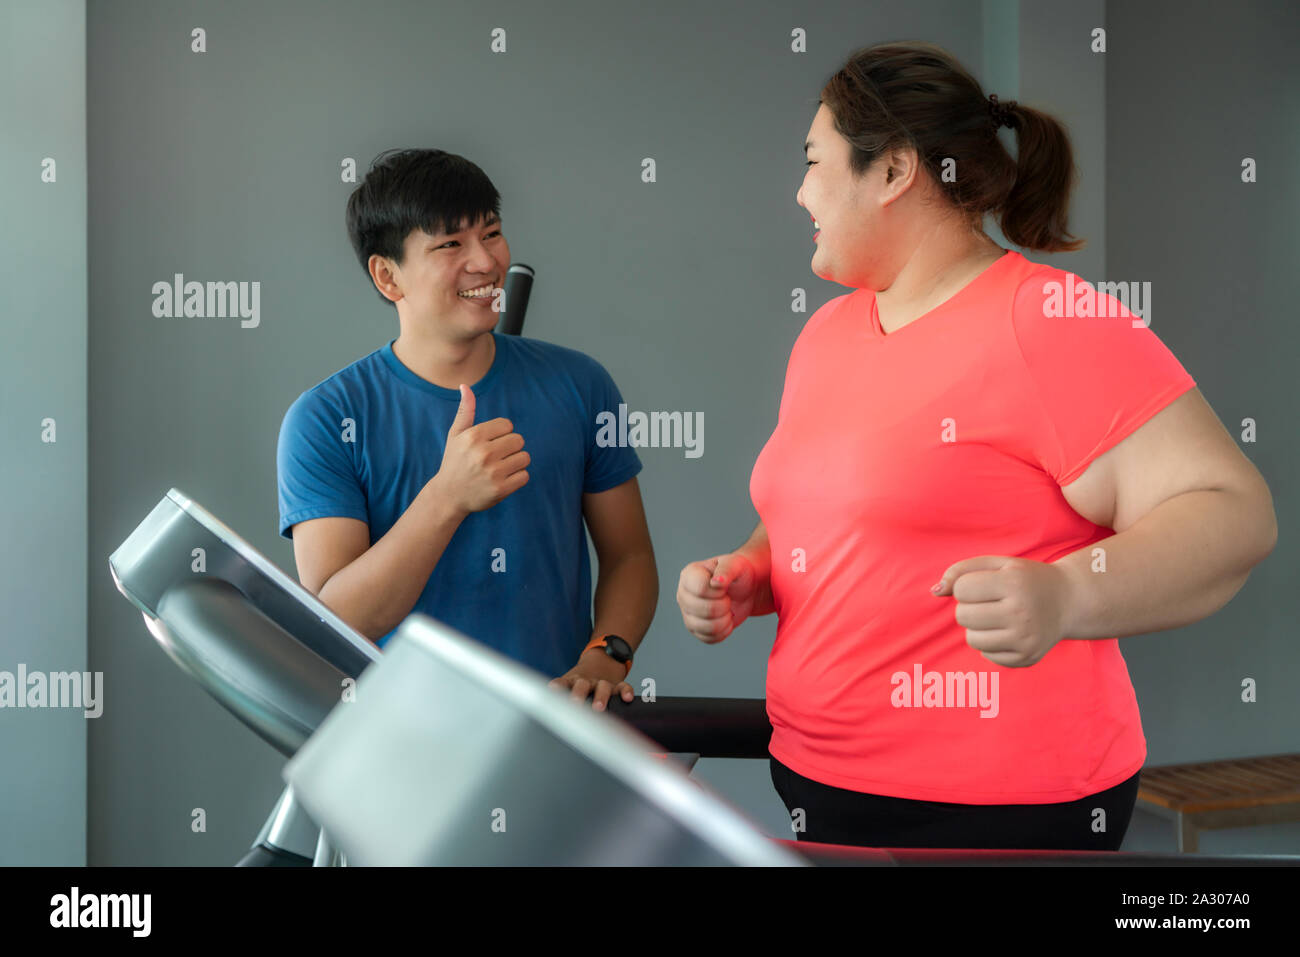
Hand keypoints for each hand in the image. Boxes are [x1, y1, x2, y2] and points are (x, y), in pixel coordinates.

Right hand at [434, 384, 529, 513]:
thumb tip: (465, 386)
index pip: (508, 425)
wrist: (448, 495)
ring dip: (516, 462)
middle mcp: (484, 453)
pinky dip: (518, 477)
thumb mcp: (455, 435)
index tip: (491, 443)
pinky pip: (525, 475)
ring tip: (501, 468)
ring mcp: (493, 472)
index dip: (502, 433)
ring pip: (525, 457)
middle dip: (511, 447)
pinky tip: (503, 479)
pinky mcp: (501, 489)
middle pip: (519, 440)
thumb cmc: (454, 461)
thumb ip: (465, 411)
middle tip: (497, 456)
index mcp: (474, 436)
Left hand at [549, 650, 633, 711]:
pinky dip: (625, 691)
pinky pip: (623, 686)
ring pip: (603, 686)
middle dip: (578, 694)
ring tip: (599, 707)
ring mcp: (602, 682)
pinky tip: (627, 698)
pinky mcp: (616, 685)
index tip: (552, 691)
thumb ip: (558, 697)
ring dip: (601, 696)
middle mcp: (586, 681)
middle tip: (575, 702)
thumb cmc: (579, 682)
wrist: (600, 661)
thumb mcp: (568, 685)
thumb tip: (542, 713)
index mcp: (572, 682)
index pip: (563, 683)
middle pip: (582, 685)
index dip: (558, 687)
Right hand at [677, 552, 757, 642]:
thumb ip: (726, 570)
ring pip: (705, 627)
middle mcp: (683, 594)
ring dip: (725, 620)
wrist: (744, 589)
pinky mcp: (695, 629)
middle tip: (728, 598)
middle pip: (704, 610)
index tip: (725, 586)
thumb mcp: (735, 565)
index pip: (700, 589)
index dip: (718, 592)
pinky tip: (726, 619)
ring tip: (728, 609)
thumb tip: (716, 582)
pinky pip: (709, 639)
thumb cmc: (737, 573)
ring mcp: (687, 613)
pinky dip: (723, 631)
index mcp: (689, 575)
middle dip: (724, 606)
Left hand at [931, 556, 1075, 666]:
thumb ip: (961, 571)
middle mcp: (1021, 613)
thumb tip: (934, 591)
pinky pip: (986, 655)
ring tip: (998, 617)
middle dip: (969, 608)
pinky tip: (1009, 631)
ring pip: (971, 639)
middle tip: (991, 602)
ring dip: (977, 627)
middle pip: (962, 617)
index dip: (967, 586)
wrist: (1069, 601)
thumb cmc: (1026, 579)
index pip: (961, 590)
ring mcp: (1025, 639)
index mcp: (1014, 584)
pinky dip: (991, 643)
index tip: (985, 585)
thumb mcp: (998, 564)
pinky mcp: (1026, 658)